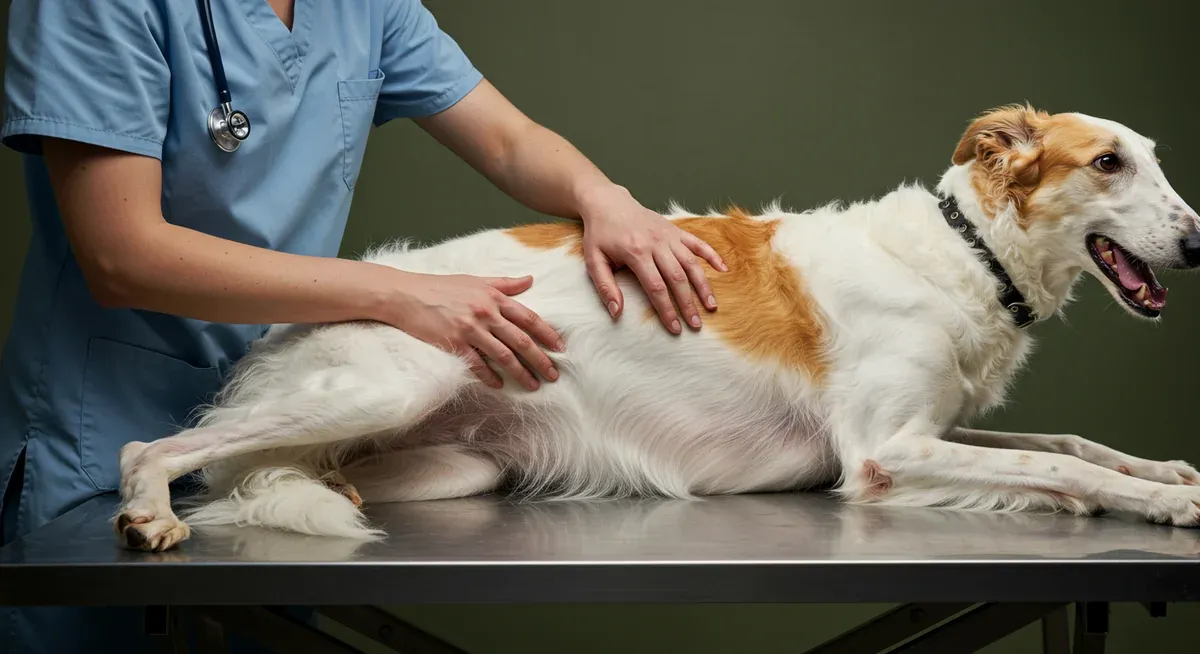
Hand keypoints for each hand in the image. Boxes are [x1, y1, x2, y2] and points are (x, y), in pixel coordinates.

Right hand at [389, 272, 563, 389]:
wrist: (407, 295)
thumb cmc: (441, 286)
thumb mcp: (476, 280)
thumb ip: (504, 283)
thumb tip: (530, 279)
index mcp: (494, 297)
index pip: (528, 318)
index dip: (547, 334)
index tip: (560, 347)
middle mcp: (486, 313)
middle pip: (520, 340)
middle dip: (540, 359)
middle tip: (553, 375)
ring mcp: (470, 329)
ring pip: (503, 355)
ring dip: (520, 372)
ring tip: (533, 385)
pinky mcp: (454, 343)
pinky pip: (477, 364)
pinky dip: (490, 377)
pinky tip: (499, 385)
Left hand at [578, 185, 726, 332]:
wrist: (607, 202)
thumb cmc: (599, 234)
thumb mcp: (594, 261)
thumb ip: (605, 287)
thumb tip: (617, 313)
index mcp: (636, 252)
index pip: (656, 287)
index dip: (667, 310)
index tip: (675, 328)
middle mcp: (656, 243)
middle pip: (677, 278)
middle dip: (688, 303)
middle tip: (696, 325)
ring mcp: (668, 235)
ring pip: (691, 262)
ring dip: (703, 285)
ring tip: (711, 305)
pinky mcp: (675, 229)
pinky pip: (698, 242)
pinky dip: (712, 255)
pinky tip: (723, 269)